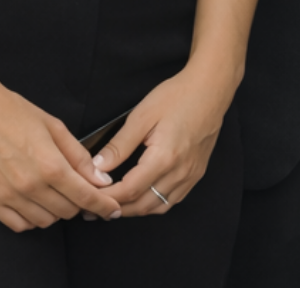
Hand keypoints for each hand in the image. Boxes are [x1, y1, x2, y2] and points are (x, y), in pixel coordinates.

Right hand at [0, 77, 121, 230]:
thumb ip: (79, 157)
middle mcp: (29, 185)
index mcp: (50, 165)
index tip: (113, 209)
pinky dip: (31, 219)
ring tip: (55, 193)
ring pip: (44, 221)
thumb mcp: (55, 127)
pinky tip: (35, 203)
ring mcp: (7, 196)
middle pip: (67, 212)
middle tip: (79, 190)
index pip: (85, 196)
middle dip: (79, 203)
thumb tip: (101, 179)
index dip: (104, 205)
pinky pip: (18, 225)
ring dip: (56, 211)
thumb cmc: (14, 112)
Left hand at [93, 59, 237, 217]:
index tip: (88, 198)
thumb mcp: (142, 116)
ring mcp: (191, 175)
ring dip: (134, 210)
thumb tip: (97, 168)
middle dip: (116, 209)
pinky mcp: (197, 172)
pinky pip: (173, 200)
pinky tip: (142, 197)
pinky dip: (154, 204)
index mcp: (164, 158)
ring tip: (114, 205)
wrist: (211, 88)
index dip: (106, 198)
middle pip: (142, 205)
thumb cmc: (177, 96)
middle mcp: (180, 172)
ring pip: (158, 207)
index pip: (128, 191)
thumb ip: (119, 146)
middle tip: (94, 207)